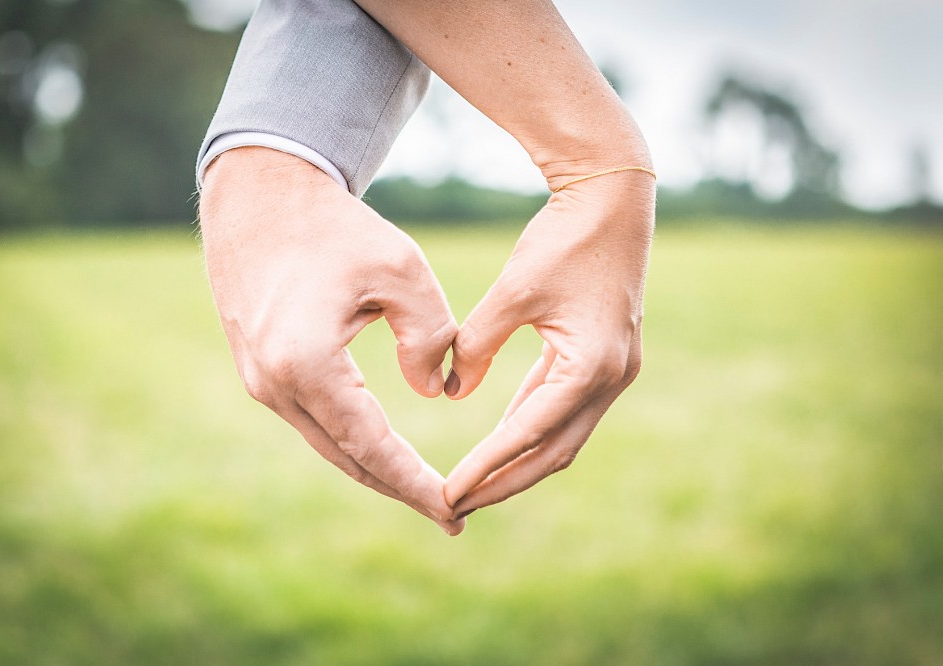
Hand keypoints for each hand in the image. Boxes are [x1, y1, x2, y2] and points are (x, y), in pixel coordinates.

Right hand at [199, 147, 463, 534]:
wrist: (259, 195)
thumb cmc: (334, 227)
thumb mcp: (401, 268)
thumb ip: (431, 335)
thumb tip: (435, 392)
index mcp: (306, 364)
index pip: (372, 445)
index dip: (416, 484)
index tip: (454, 511)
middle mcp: (274, 385)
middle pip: (347, 459)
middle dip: (400, 489)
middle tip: (451, 514)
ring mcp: (260, 382)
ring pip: (328, 444)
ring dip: (375, 468)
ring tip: (422, 489)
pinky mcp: (258, 370)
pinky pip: (313, 421)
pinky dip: (351, 441)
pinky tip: (382, 448)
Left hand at [443, 171, 654, 516]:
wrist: (613, 202)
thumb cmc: (563, 240)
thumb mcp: (512, 291)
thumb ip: (477, 344)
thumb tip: (453, 391)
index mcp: (592, 367)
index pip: (530, 433)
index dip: (487, 466)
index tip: (448, 491)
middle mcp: (611, 380)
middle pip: (552, 451)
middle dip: (503, 481)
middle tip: (455, 504)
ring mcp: (614, 373)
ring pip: (561, 435)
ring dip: (518, 460)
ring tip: (474, 482)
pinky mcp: (604, 360)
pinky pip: (564, 406)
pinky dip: (531, 425)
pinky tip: (501, 437)